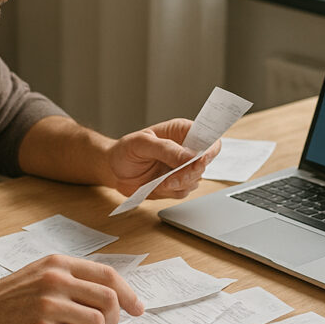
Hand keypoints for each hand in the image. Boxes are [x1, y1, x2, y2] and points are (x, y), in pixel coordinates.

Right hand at [0, 255, 143, 323]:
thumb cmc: (9, 296)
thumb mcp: (41, 273)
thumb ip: (72, 278)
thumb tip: (111, 295)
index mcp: (59, 264)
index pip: (107, 275)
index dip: (128, 293)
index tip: (137, 308)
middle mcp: (55, 280)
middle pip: (108, 299)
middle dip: (114, 320)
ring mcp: (47, 305)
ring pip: (96, 323)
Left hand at [106, 118, 220, 198]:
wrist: (114, 170)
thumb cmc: (126, 150)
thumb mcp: (141, 143)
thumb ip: (166, 148)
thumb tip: (190, 156)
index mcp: (182, 132)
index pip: (209, 138)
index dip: (210, 149)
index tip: (201, 159)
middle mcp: (186, 150)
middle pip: (204, 163)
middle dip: (189, 173)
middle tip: (171, 178)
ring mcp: (183, 168)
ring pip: (195, 180)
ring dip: (178, 184)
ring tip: (159, 182)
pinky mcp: (177, 184)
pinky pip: (183, 192)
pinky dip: (171, 191)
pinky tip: (157, 186)